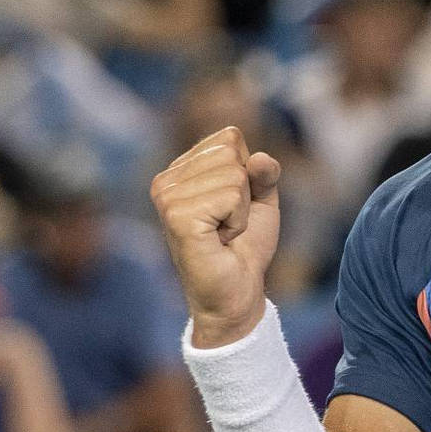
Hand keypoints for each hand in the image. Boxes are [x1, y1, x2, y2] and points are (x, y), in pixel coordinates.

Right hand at [150, 126, 281, 347]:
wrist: (236, 294)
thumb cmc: (245, 249)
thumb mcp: (261, 201)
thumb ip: (264, 172)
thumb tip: (260, 157)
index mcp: (181, 170)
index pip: (229, 137)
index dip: (247, 173)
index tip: (234, 207)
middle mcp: (166, 179)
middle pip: (231, 152)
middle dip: (244, 192)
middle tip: (228, 224)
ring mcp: (167, 196)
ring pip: (234, 175)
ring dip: (240, 210)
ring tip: (223, 234)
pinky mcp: (177, 215)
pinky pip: (231, 196)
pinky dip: (237, 221)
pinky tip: (220, 240)